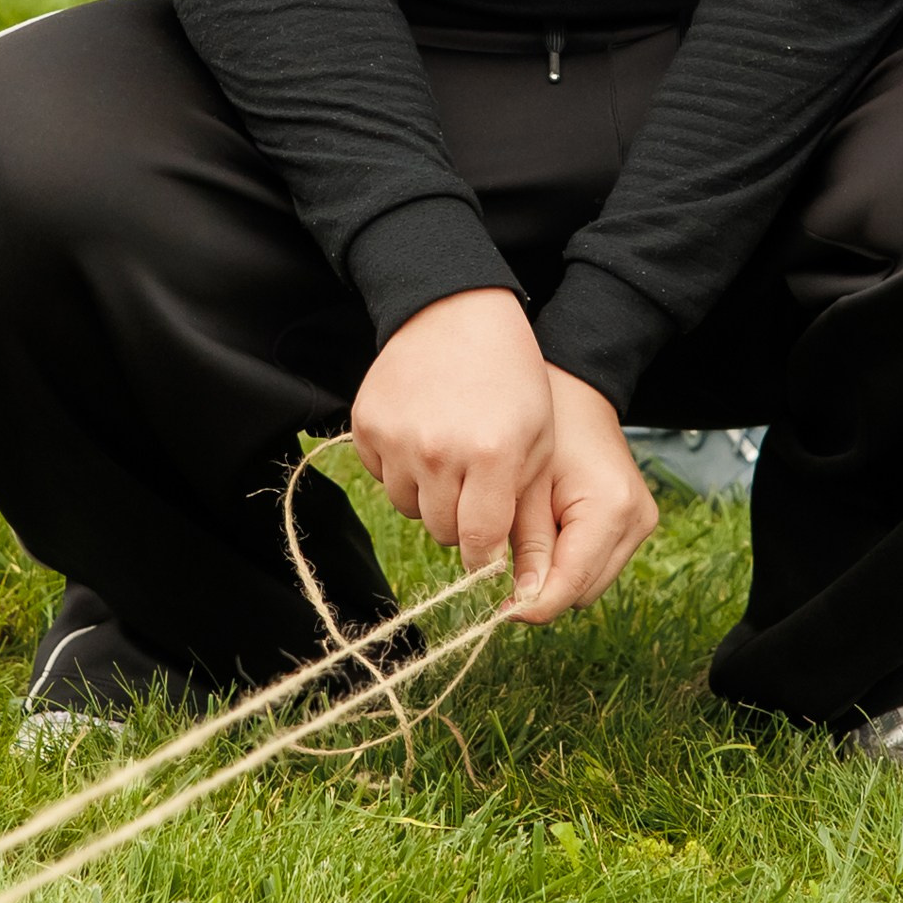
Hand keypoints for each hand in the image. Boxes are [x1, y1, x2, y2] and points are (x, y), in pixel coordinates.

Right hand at [351, 288, 552, 576]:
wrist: (455, 311)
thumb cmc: (511, 379)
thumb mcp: (537, 444)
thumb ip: (528, 517)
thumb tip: (526, 591)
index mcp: (491, 456)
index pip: (480, 544)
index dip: (486, 551)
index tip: (491, 542)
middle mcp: (438, 451)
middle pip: (441, 532)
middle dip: (461, 519)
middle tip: (474, 482)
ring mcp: (396, 438)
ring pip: (408, 507)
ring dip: (429, 492)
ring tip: (449, 450)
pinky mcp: (365, 425)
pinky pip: (381, 476)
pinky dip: (400, 465)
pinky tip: (422, 430)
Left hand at [505, 365, 658, 622]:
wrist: (576, 391)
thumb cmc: (544, 428)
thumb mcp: (524, 487)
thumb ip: (526, 547)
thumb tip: (521, 608)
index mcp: (611, 508)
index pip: (571, 583)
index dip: (531, 604)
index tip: (496, 612)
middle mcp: (637, 521)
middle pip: (582, 591)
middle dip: (542, 586)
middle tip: (501, 563)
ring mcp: (642, 523)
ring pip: (589, 584)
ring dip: (555, 574)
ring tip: (525, 536)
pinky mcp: (637, 523)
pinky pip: (596, 564)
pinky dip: (568, 558)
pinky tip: (546, 528)